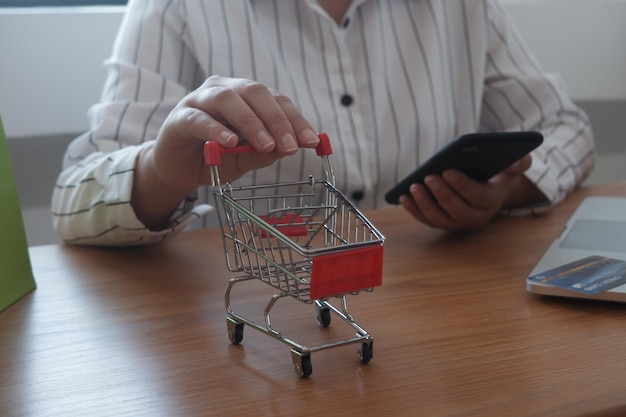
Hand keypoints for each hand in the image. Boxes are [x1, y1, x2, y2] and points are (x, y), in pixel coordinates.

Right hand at [132, 76, 319, 228]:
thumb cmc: (215, 158)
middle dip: (276, 119)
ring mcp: (199, 100)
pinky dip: (216, 129)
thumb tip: (291, 147)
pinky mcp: (180, 117)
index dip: (295, 119)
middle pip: (254, 92)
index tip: (312, 141)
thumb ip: (264, 152)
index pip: (276, 101)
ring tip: (265, 143)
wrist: (177, 169)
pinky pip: (199, 118)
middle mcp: (223, 90)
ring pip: (227, 99)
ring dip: (250, 121)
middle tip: (290, 146)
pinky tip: (230, 142)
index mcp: (245, 97)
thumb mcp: (245, 159)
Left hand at [399, 155, 542, 230]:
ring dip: (424, 204)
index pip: (476, 196)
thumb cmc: (499, 173)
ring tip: (413, 186)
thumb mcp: (514, 166)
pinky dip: (414, 210)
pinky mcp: (442, 223)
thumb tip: (517, 159)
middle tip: (428, 177)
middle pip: (456, 210)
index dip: (461, 185)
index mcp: (491, 201)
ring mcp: (456, 223)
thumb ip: (519, 162)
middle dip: (441, 194)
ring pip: (439, 218)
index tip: (447, 171)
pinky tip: (402, 196)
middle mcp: (475, 217)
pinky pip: (426, 219)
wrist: (490, 188)